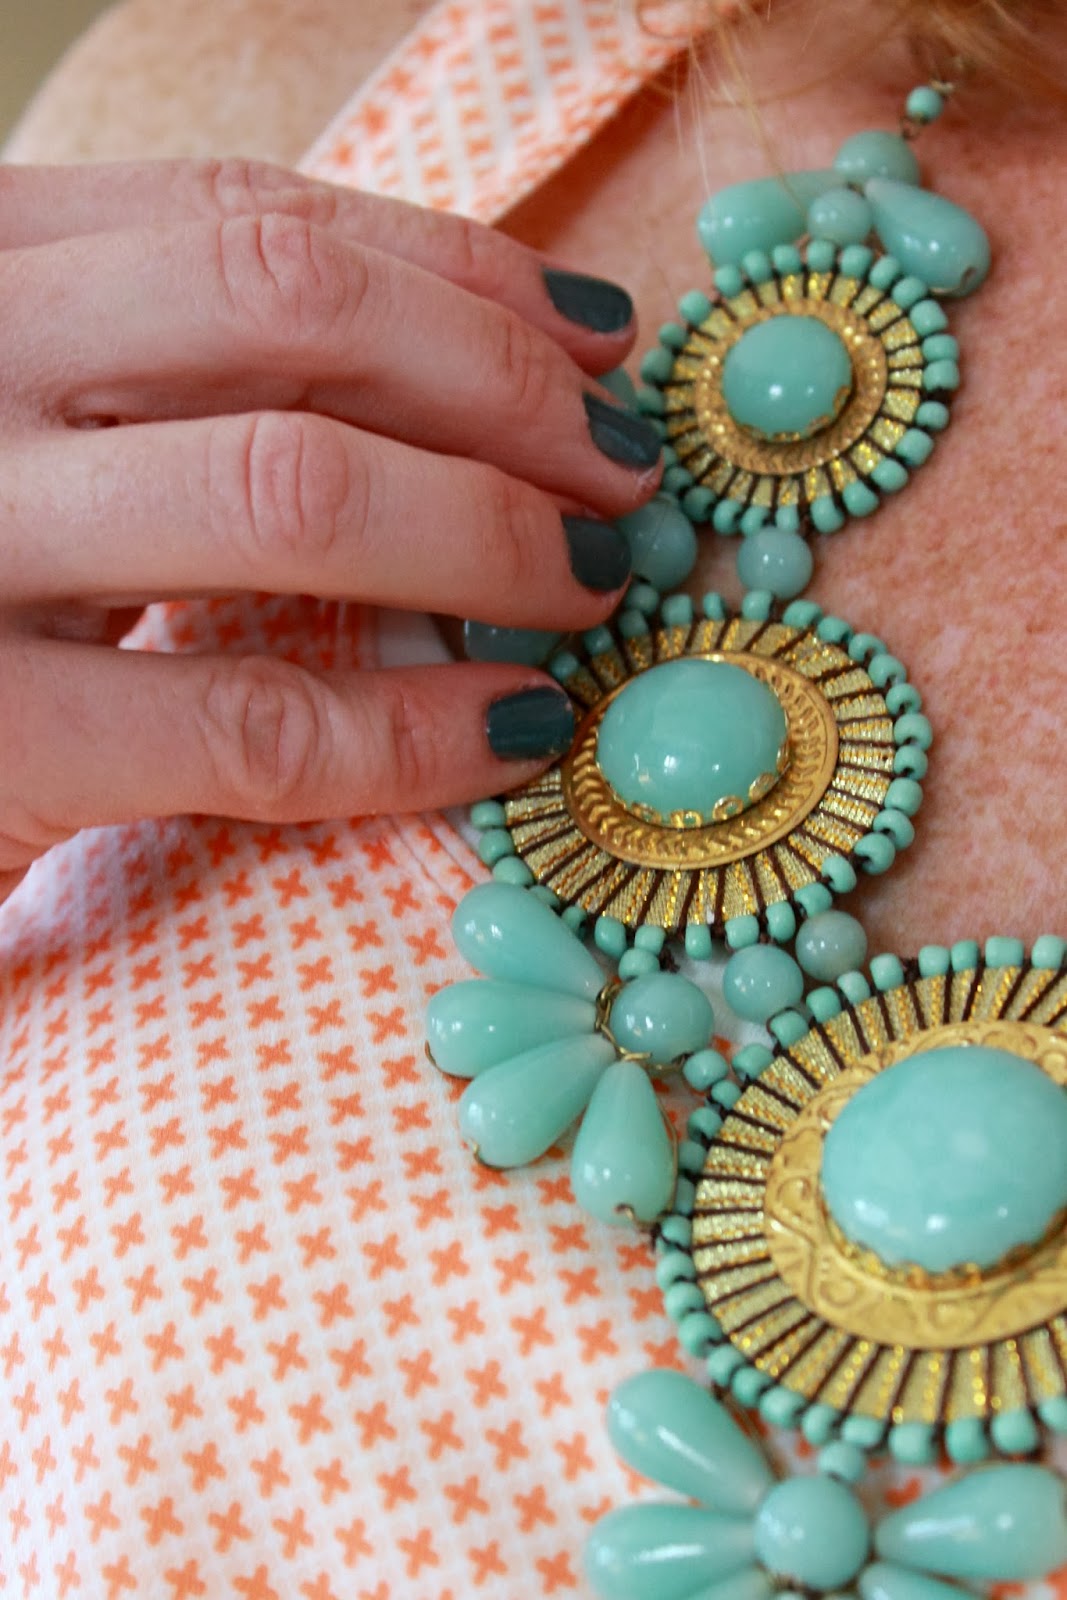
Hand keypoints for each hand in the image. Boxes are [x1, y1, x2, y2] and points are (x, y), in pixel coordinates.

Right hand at [0, 159, 660, 901]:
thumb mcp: (37, 429)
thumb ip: (176, 377)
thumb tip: (454, 363)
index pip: (252, 218)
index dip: (459, 272)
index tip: (598, 340)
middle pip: (289, 307)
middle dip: (501, 386)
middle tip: (621, 476)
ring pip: (291, 487)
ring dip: (486, 532)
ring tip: (587, 584)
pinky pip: (253, 719)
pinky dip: (413, 729)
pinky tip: (516, 728)